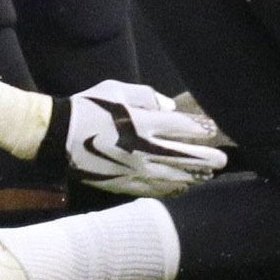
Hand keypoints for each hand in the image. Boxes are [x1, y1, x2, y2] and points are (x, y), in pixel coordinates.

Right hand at [42, 78, 229, 195]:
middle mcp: (143, 149)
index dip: (201, 129)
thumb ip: (147, 95)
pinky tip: (182, 187)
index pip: (182, 127)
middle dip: (206, 159)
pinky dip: (171, 189)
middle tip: (221, 161)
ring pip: (173, 177)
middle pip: (185, 157)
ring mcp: (134, 170)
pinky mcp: (123, 184)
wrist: (57, 136)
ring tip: (207, 176)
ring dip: (193, 177)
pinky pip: (154, 190)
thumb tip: (170, 107)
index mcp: (142, 122)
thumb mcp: (117, 89)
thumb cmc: (88, 107)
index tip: (211, 129)